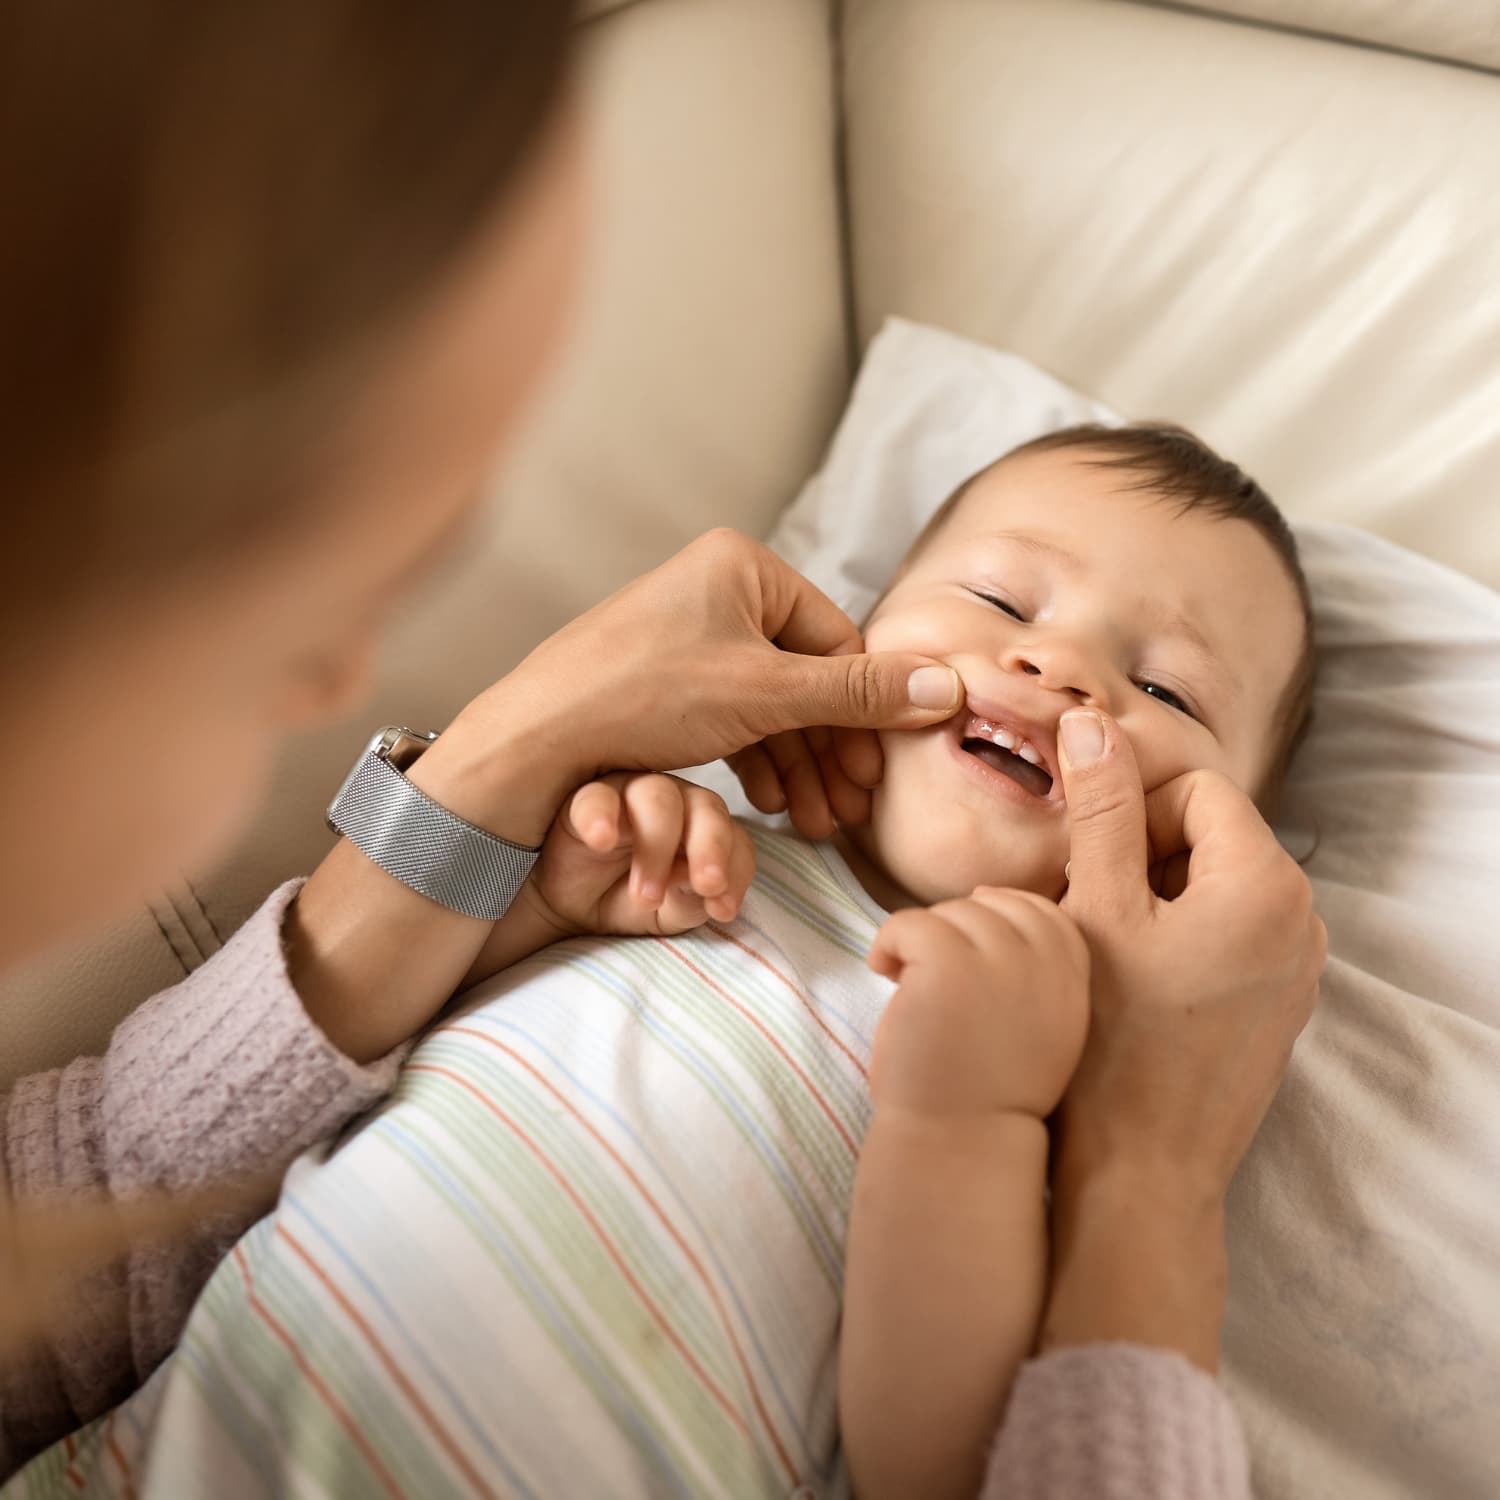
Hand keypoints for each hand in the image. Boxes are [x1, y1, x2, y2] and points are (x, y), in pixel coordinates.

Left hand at [406, 529, 963, 846]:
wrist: (539, 738)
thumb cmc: (647, 696)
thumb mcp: (766, 694)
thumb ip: (860, 693)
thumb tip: (948, 687)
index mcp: (745, 566)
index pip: (837, 641)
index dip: (865, 715)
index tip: (876, 776)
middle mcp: (718, 588)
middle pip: (806, 676)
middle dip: (830, 750)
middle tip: (849, 810)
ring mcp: (689, 634)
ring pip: (770, 704)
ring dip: (798, 765)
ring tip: (814, 823)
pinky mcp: (667, 678)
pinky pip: (732, 715)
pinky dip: (756, 758)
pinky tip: (771, 804)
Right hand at [518, 772, 754, 939]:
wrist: (569, 911)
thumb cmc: (627, 901)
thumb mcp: (668, 912)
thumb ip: (691, 899)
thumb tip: (705, 886)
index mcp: (702, 827)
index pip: (735, 838)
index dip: (735, 871)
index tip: (723, 910)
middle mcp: (673, 803)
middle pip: (706, 807)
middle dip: (710, 849)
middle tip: (706, 886)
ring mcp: (629, 794)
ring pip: (658, 798)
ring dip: (657, 847)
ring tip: (646, 896)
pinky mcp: (585, 800)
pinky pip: (595, 799)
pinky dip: (600, 818)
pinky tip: (601, 842)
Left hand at [866, 887, 1089, 1120]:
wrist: (959, 1140)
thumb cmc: (987, 1089)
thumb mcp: (1040, 1023)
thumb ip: (1032, 964)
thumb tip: (986, 894)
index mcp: (1070, 979)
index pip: (1041, 910)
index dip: (998, 920)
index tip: (966, 953)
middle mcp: (1043, 964)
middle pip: (991, 906)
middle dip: (954, 933)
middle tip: (930, 977)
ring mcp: (998, 960)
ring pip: (950, 912)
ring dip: (921, 941)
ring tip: (908, 982)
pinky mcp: (949, 964)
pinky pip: (909, 921)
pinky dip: (888, 943)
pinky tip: (884, 974)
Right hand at [1052, 709, 1326, 1204]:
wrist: (1140, 1175)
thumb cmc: (1111, 1044)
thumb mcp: (1096, 909)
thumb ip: (1102, 809)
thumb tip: (1095, 724)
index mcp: (1268, 885)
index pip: (1195, 791)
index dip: (1131, 813)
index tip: (1088, 867)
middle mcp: (1302, 923)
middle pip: (1208, 838)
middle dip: (1139, 857)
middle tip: (1086, 909)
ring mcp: (1295, 972)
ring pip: (1211, 888)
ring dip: (1151, 900)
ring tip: (1102, 951)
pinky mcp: (1275, 1011)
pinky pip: (1225, 939)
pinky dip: (1174, 941)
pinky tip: (1129, 987)